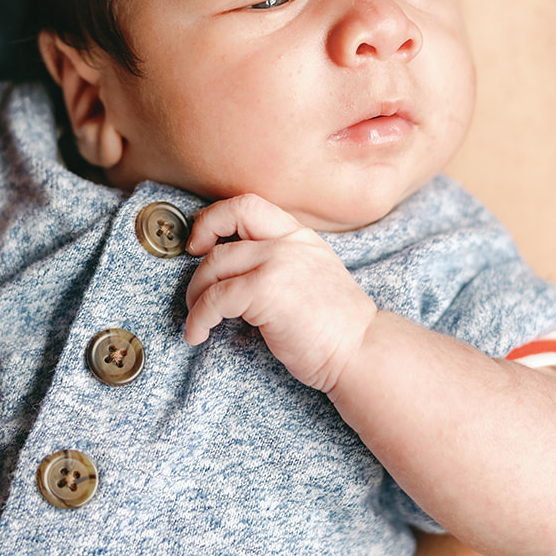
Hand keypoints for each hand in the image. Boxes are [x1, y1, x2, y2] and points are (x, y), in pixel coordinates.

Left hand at [183, 194, 376, 392]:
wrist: (361, 351)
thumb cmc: (334, 325)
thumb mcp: (311, 274)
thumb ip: (281, 260)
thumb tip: (231, 265)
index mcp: (301, 235)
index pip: (248, 204)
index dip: (215, 217)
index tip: (201, 242)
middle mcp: (289, 242)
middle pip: (226, 224)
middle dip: (198, 251)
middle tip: (194, 284)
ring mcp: (278, 263)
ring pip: (214, 264)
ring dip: (195, 295)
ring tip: (197, 319)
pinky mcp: (266, 292)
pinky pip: (215, 299)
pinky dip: (198, 319)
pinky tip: (198, 335)